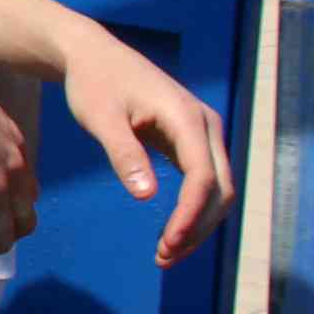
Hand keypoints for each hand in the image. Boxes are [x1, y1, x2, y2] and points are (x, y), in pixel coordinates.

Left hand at [61, 30, 234, 266]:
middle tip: (163, 257)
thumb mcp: (101, 118)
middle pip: (220, 189)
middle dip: (198, 228)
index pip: (203, 177)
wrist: (93, 55)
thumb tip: (147, 196)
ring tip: (166, 254)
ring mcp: (203, 133)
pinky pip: (205, 182)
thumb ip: (124, 154)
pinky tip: (172, 233)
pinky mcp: (192, 141)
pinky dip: (194, 211)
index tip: (167, 244)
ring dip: (198, 225)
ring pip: (218, 190)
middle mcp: (205, 126)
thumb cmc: (93, 83)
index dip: (190, 215)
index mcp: (187, 118)